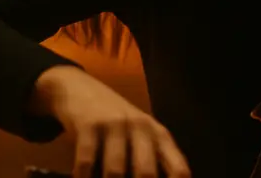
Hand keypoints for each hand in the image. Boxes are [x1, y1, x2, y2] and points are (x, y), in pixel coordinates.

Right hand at [30, 65, 190, 177]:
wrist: (82, 90)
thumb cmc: (116, 124)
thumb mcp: (139, 137)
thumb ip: (150, 162)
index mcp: (160, 136)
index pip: (178, 169)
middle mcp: (142, 128)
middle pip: (146, 173)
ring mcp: (116, 125)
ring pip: (115, 171)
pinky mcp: (90, 125)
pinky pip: (88, 162)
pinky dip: (84, 177)